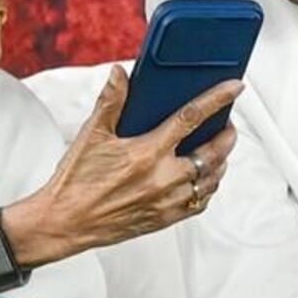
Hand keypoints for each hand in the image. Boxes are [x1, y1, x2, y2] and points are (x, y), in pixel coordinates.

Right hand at [4, 66, 241, 265]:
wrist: (64, 222)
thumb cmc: (76, 181)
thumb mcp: (91, 135)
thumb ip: (110, 101)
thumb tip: (119, 74)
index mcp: (147, 153)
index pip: (191, 117)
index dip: (217, 99)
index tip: (233, 88)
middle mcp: (163, 178)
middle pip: (212, 152)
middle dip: (227, 135)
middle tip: (227, 123)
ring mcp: (166, 201)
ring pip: (211, 180)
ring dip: (220, 162)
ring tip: (218, 149)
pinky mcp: (164, 219)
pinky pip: (199, 203)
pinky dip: (208, 188)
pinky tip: (203, 179)